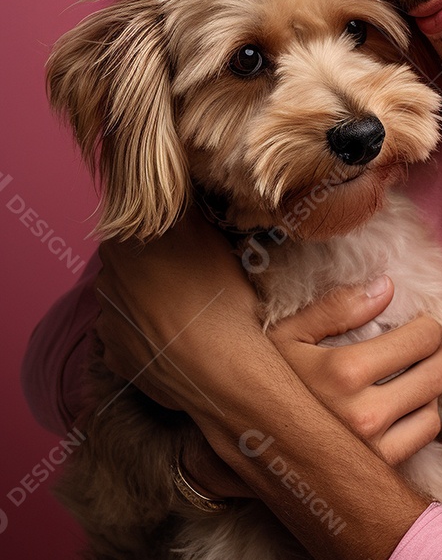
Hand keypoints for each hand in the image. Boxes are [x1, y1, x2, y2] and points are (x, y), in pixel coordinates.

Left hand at [94, 203, 263, 416]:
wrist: (220, 370)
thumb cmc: (218, 297)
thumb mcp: (206, 235)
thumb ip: (180, 206)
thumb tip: (172, 189)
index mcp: (120, 246)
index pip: (133, 225)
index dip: (160, 231)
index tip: (184, 240)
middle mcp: (105, 282)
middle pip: (128, 262)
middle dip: (152, 264)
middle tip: (190, 273)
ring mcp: (107, 322)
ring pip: (128, 298)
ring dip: (149, 299)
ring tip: (187, 309)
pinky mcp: (114, 356)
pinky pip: (129, 335)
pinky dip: (147, 333)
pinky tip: (175, 337)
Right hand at [268, 279, 441, 465]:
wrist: (246, 444)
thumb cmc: (267, 380)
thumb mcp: (288, 334)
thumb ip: (337, 307)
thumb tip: (386, 287)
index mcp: (342, 372)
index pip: (420, 339)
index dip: (430, 326)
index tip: (424, 323)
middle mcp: (363, 415)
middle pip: (435, 373)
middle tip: (435, 343)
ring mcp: (372, 449)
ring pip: (433, 406)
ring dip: (432, 385)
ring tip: (417, 371)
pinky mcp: (377, 472)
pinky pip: (423, 436)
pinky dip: (423, 416)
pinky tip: (405, 404)